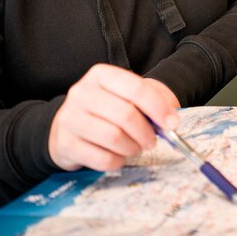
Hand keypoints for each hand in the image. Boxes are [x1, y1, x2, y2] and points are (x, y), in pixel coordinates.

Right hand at [48, 64, 179, 171]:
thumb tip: (170, 122)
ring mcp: (70, 118)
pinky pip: (101, 158)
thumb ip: (150, 102)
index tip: (172, 123)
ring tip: (135, 148)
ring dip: (132, 147)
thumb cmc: (106, 108)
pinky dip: (117, 161)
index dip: (157, 107)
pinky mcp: (64, 144)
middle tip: (152, 141)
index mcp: (100, 75)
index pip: (135, 88)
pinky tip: (119, 156)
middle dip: (145, 132)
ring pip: (113, 137)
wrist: (70, 124)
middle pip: (125, 114)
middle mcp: (81, 93)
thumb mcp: (126, 95)